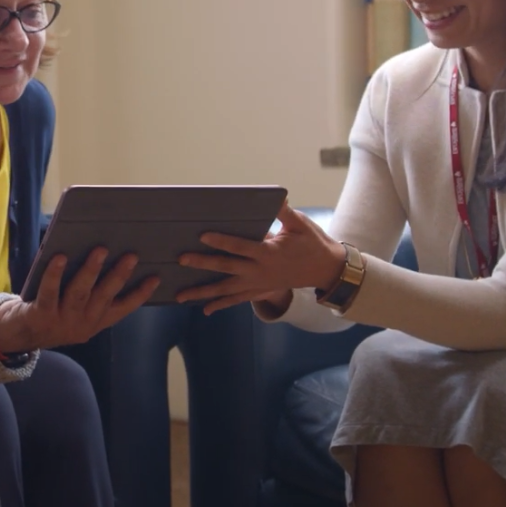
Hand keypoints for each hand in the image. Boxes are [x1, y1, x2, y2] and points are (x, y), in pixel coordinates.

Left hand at [0, 248, 159, 352]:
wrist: (21, 334)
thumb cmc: (54, 313)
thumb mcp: (79, 312)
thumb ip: (93, 294)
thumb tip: (106, 256)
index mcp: (96, 321)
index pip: (123, 308)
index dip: (140, 294)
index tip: (155, 277)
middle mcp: (82, 323)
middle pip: (104, 296)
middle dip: (119, 276)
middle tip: (131, 256)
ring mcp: (62, 320)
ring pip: (80, 293)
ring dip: (91, 271)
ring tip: (100, 250)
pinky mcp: (41, 314)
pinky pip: (49, 292)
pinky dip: (55, 274)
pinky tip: (60, 257)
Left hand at [175, 202, 345, 314]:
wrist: (325, 270)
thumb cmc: (312, 243)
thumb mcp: (300, 225)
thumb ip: (285, 212)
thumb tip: (278, 196)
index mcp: (268, 252)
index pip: (240, 246)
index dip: (221, 241)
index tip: (202, 236)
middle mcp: (260, 271)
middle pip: (226, 268)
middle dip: (203, 264)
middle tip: (181, 259)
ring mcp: (258, 284)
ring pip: (226, 290)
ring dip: (203, 292)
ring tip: (181, 295)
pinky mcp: (260, 290)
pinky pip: (237, 300)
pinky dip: (220, 304)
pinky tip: (204, 309)